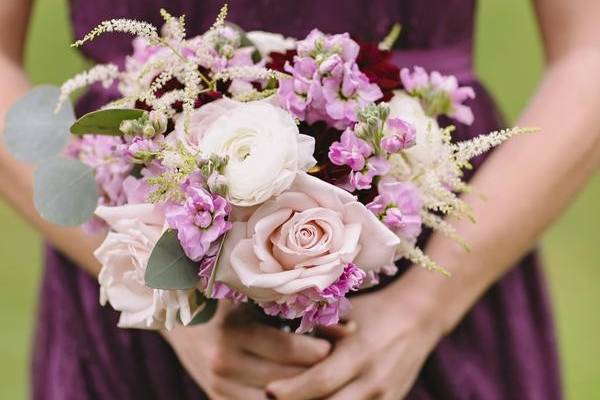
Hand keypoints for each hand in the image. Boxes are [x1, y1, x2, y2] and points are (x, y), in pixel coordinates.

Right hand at [163, 302, 331, 398]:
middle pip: (287, 379)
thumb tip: (351, 328)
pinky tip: (302, 389)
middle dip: (319, 373)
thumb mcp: (260, 302)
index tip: (340, 341)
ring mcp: (220, 388)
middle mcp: (224, 363)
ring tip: (326, 378)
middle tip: (342, 363)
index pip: (289, 349)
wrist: (186, 329)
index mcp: (234, 332)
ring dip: (306, 391)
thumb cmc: (230, 307)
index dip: (321, 348)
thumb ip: (301, 311)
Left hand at [266, 285, 443, 399]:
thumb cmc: (374, 311)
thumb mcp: (345, 314)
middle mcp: (373, 381)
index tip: (269, 390)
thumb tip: (276, 340)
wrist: (419, 318)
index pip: (322, 379)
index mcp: (360, 352)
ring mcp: (385, 398)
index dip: (293, 389)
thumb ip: (316, 329)